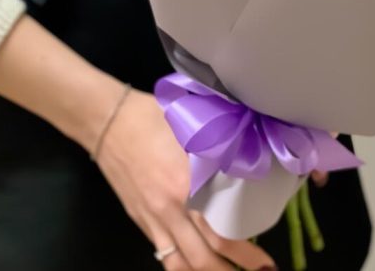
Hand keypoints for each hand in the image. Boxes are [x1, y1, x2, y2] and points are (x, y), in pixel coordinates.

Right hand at [0, 17, 273, 269]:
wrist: (109, 122)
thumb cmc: (154, 118)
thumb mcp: (193, 129)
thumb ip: (217, 151)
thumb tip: (245, 161)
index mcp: (188, 186)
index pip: (220, 232)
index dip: (245, 253)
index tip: (264, 262)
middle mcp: (171, 210)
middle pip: (203, 258)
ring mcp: (153, 219)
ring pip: (181, 264)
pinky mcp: (140, 221)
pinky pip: (163, 255)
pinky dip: (181, 266)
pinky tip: (195, 266)